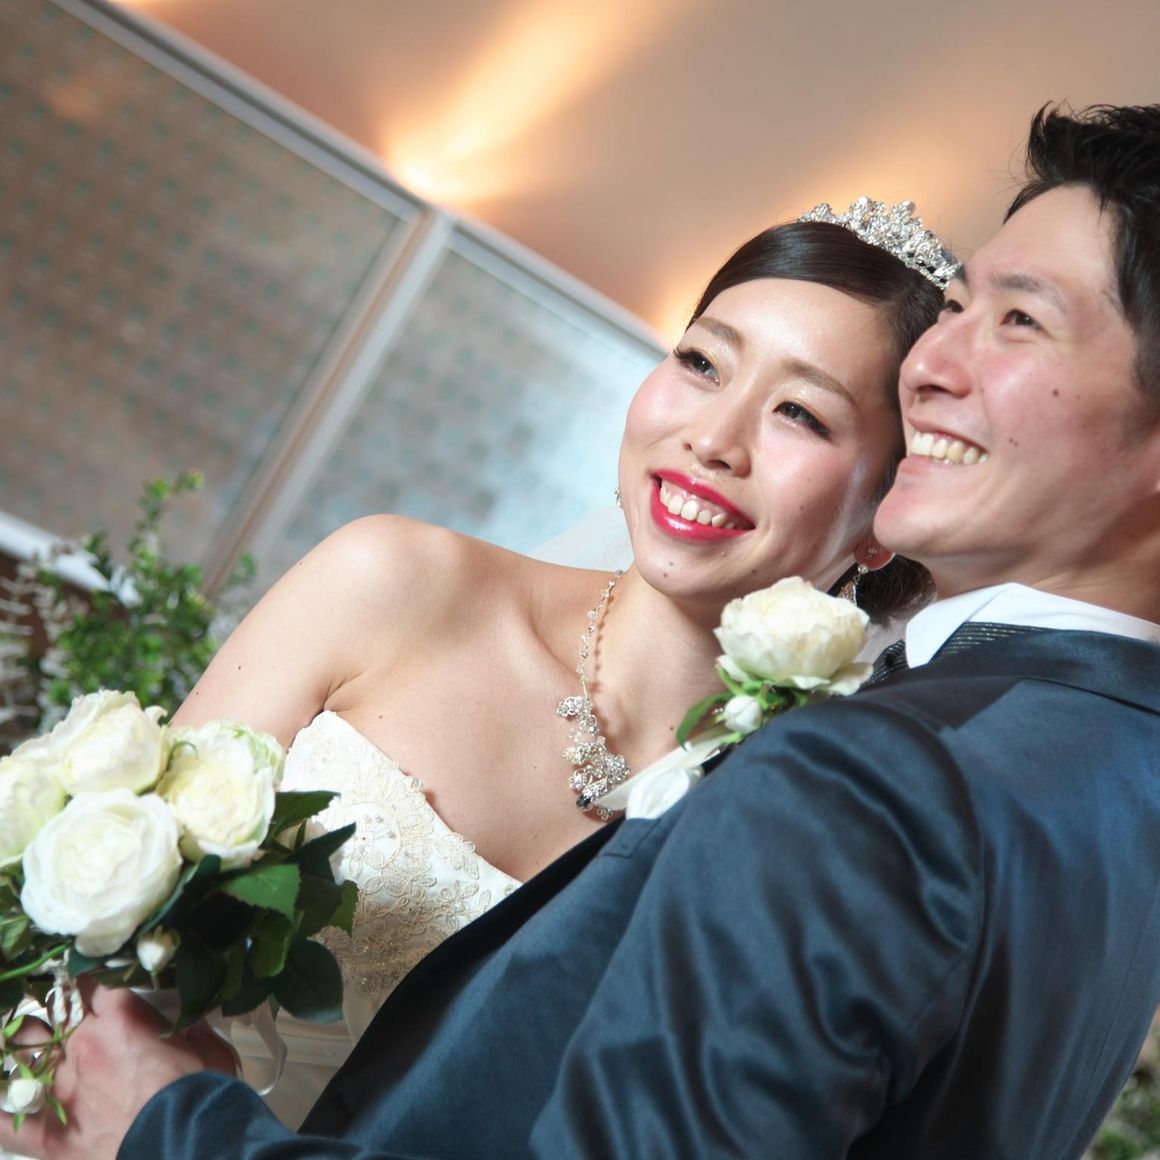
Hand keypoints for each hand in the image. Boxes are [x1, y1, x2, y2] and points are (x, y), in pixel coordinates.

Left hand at [0, 983, 236, 1159]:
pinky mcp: (45, 1134)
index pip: (97, 979)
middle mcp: (82, 1045)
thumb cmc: (201, 1095)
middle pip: (55, 1009)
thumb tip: (189, 1020)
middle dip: (59, 1005)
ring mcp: (58, 1088)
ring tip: (29, 1042)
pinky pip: (4, 1122)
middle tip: (66, 1010)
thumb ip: (191, 1028)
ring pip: (23, 1051)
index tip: (97, 977)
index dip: (95, 974)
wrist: (185, 1145)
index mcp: (122, 1019)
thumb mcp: (210, 1050)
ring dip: (26, 1044)